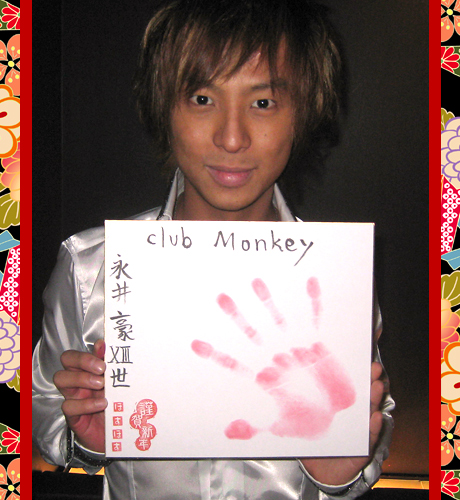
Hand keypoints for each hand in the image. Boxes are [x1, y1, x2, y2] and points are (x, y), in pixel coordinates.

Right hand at [53, 339, 107, 452]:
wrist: (117, 433)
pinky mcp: (74, 416)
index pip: (77, 353)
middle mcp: (78, 380)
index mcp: (88, 370)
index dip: (87, 350)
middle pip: (66, 360)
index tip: (103, 350)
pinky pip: (69, 406)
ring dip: (81, 378)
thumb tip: (105, 345)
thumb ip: (112, 365)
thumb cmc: (117, 404)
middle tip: (102, 368)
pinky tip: (101, 403)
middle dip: (82, 360)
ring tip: (100, 384)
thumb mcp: (117, 383)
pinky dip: (86, 404)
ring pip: (61, 379)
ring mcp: (74, 397)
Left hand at [192, 278, 357, 440]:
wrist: (329, 410)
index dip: (214, 353)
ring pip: (275, 316)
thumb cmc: (300, 417)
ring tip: (257, 282)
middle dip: (235, 315)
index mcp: (260, 373)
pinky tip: (310, 283)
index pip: (232, 361)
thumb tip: (230, 431)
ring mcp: (291, 344)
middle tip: (221, 298)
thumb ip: (253, 426)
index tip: (196, 343)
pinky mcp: (313, 340)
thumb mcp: (277, 425)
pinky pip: (312, 316)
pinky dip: (313, 300)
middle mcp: (272, 353)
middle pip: (249, 330)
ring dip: (267, 300)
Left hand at [299, 361, 384, 485]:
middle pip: (365, 393)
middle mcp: (355, 414)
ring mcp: (362, 429)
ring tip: (377, 386)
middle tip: (374, 368)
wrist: (323, 472)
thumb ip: (297, 404)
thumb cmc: (317, 442)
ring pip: (372, 411)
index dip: (357, 371)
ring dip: (375, 398)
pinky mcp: (365, 447)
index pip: (351, 385)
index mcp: (342, 405)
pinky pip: (372, 436)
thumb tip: (275, 381)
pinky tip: (376, 417)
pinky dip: (374, 426)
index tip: (359, 358)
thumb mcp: (306, 420)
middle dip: (371, 379)